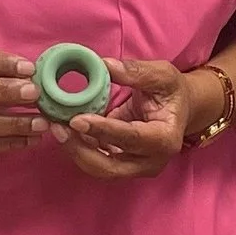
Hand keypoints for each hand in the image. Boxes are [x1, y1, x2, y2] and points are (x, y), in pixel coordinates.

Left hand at [57, 58, 203, 181]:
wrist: (178, 109)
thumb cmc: (171, 92)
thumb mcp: (161, 75)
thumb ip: (135, 72)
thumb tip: (104, 65)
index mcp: (165, 139)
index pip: (130, 138)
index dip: (102, 130)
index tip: (77, 119)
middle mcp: (151, 161)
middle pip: (110, 166)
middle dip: (81, 149)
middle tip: (59, 128)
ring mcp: (136, 167)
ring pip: (99, 169)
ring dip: (76, 150)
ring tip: (57, 128)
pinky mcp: (122, 166)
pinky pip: (96, 162)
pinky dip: (79, 148)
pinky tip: (65, 130)